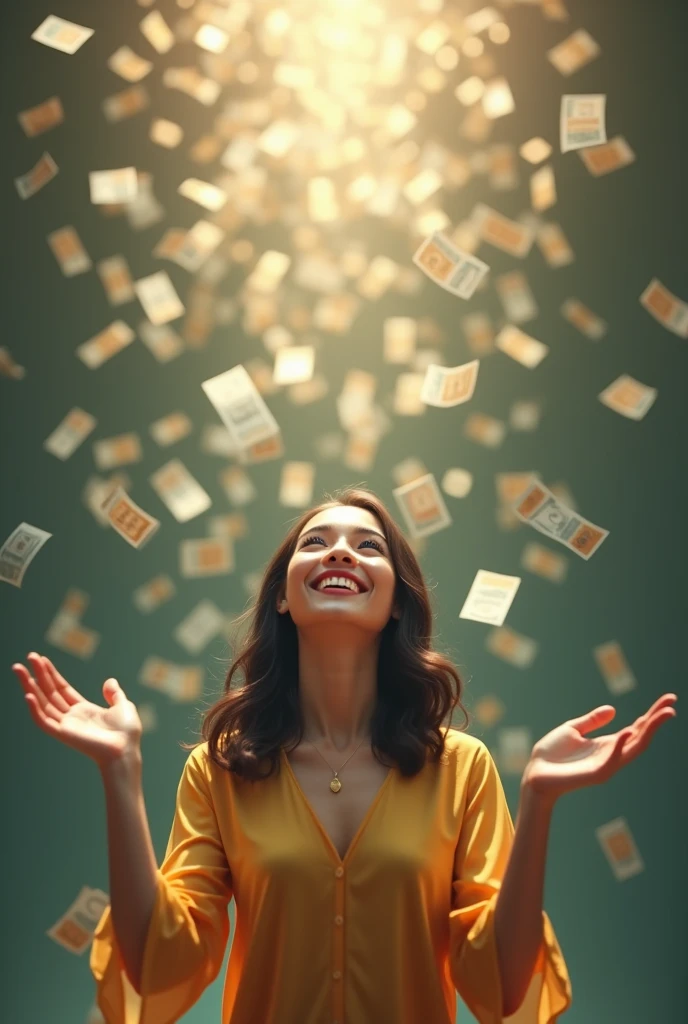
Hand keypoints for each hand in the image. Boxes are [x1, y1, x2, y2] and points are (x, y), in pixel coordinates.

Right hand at [12, 652, 141, 768]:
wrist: (126, 749)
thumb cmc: (127, 732)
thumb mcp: (123, 706)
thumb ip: (114, 694)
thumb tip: (109, 681)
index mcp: (84, 710)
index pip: (62, 689)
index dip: (51, 674)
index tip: (42, 659)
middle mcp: (71, 717)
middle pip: (49, 692)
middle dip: (38, 674)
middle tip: (29, 656)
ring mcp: (65, 725)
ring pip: (42, 703)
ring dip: (29, 686)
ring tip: (19, 669)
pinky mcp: (63, 734)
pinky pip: (44, 721)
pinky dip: (35, 709)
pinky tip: (28, 695)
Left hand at [521, 693, 677, 803]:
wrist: (535, 773)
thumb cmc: (551, 754)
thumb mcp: (572, 729)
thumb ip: (592, 720)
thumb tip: (613, 709)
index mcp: (607, 743)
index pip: (636, 728)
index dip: (651, 715)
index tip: (669, 700)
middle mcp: (612, 754)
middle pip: (641, 737)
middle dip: (657, 721)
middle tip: (672, 705)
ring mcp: (606, 764)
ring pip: (634, 748)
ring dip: (649, 731)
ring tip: (663, 714)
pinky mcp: (595, 774)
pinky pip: (613, 760)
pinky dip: (621, 746)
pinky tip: (627, 732)